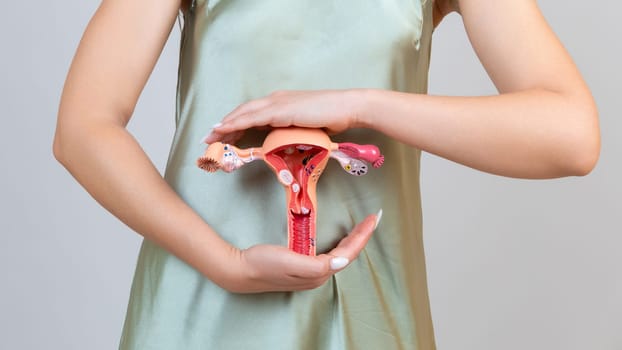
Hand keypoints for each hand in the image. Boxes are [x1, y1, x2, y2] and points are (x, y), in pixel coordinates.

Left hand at [201, 89, 366, 144]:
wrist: (347, 108)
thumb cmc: (333, 118)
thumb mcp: (306, 127)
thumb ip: (292, 131)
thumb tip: (284, 143)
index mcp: (281, 102)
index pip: (253, 112)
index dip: (236, 122)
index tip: (223, 133)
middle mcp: (275, 99)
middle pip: (243, 111)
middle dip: (224, 124)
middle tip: (208, 137)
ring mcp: (277, 103)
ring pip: (243, 113)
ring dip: (225, 125)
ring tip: (210, 136)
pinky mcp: (280, 110)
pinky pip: (252, 117)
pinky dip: (235, 122)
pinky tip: (223, 128)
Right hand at [221, 210, 381, 292]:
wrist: (241, 271)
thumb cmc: (264, 264)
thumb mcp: (291, 262)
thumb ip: (317, 265)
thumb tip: (341, 263)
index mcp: (318, 273)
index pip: (348, 254)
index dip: (362, 237)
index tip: (373, 219)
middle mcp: (318, 275)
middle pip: (347, 254)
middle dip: (361, 237)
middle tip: (373, 219)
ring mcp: (310, 272)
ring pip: (339, 255)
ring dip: (353, 240)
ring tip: (363, 227)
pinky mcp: (302, 266)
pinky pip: (329, 254)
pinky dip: (340, 244)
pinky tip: (341, 238)